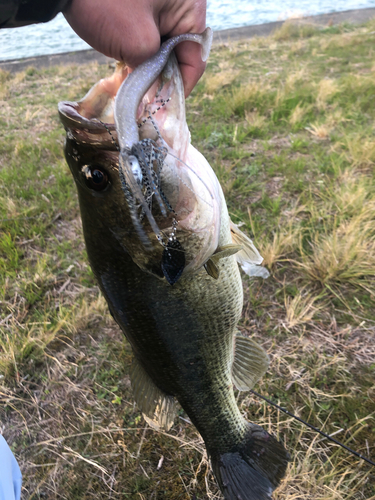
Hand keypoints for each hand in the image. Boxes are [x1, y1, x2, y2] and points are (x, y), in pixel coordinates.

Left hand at [63, 0, 206, 96]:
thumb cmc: (106, 3)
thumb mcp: (137, 44)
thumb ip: (154, 72)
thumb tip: (155, 95)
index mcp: (190, 8)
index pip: (195, 57)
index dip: (180, 86)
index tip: (165, 107)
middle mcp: (180, 4)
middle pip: (179, 54)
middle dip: (163, 80)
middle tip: (149, 105)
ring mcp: (160, 4)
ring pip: (162, 48)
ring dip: (149, 70)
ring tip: (136, 93)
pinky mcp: (142, 6)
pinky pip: (148, 37)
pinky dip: (139, 57)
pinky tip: (128, 74)